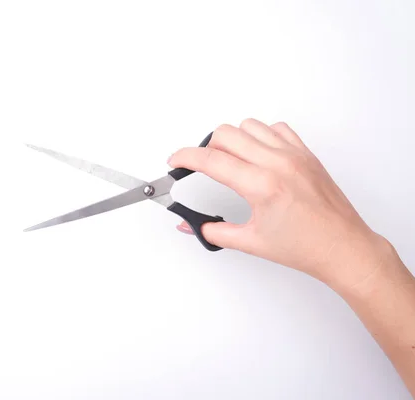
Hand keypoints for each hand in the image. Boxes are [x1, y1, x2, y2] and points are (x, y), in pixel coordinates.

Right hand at [168, 119, 391, 289]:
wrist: (343, 247)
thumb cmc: (305, 247)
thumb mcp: (250, 242)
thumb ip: (213, 231)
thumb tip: (189, 225)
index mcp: (262, 186)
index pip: (210, 160)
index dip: (185, 157)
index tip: (175, 161)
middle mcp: (278, 163)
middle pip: (225, 134)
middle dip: (205, 148)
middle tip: (202, 167)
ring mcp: (294, 155)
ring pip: (249, 125)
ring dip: (232, 139)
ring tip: (230, 161)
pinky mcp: (306, 153)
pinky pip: (276, 129)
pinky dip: (259, 136)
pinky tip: (257, 155)